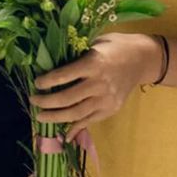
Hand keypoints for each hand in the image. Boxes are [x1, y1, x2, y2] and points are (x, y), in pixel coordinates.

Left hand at [30, 32, 161, 139]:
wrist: (143, 58)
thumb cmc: (115, 46)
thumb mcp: (95, 43)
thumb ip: (76, 55)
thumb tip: (49, 64)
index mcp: (94, 64)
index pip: (64, 76)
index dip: (47, 81)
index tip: (36, 83)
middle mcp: (100, 83)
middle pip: (67, 98)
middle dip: (46, 102)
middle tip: (33, 101)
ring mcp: (106, 99)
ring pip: (76, 113)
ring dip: (56, 117)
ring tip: (41, 116)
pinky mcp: (111, 109)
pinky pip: (89, 121)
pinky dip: (75, 128)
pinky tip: (63, 133)